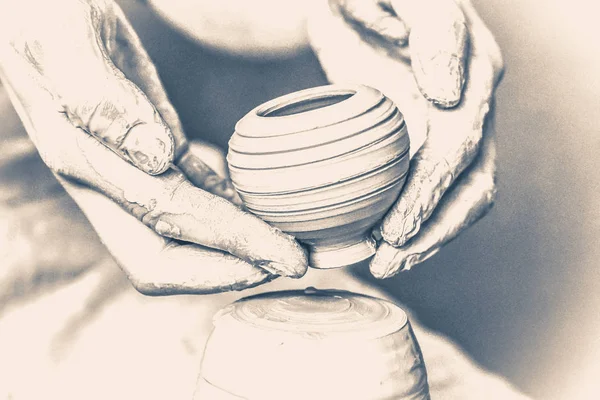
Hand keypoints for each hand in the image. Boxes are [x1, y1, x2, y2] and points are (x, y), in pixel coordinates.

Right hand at [0, 0, 307, 294]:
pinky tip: (257, 211)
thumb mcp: (67, 48)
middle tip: (292, 262)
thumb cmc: (46, 21)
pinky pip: (192, 194)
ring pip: (184, 232)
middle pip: (169, 255)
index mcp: (86, 163)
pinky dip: (227, 208)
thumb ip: (104, 102)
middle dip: (232, 266)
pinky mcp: (151, 155)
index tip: (279, 256)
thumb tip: (154, 155)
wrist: (39, 12)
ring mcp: (130, 173)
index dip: (226, 245)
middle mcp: (108, 181)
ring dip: (236, 246)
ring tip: (286, 246)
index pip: (167, 222)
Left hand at [308, 0, 503, 277]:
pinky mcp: (438, 140)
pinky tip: (390, 247)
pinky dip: (421, 225)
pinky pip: (443, 193)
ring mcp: (461, 124)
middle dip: (430, 228)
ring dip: (430, 238)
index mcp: (471, 66)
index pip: (458, 143)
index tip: (395, 228)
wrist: (358, 1)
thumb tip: (447, 94)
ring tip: (387, 265)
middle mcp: (474, 101)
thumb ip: (433, 28)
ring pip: (465, 197)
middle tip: (386, 260)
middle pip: (470, 182)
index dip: (429, 191)